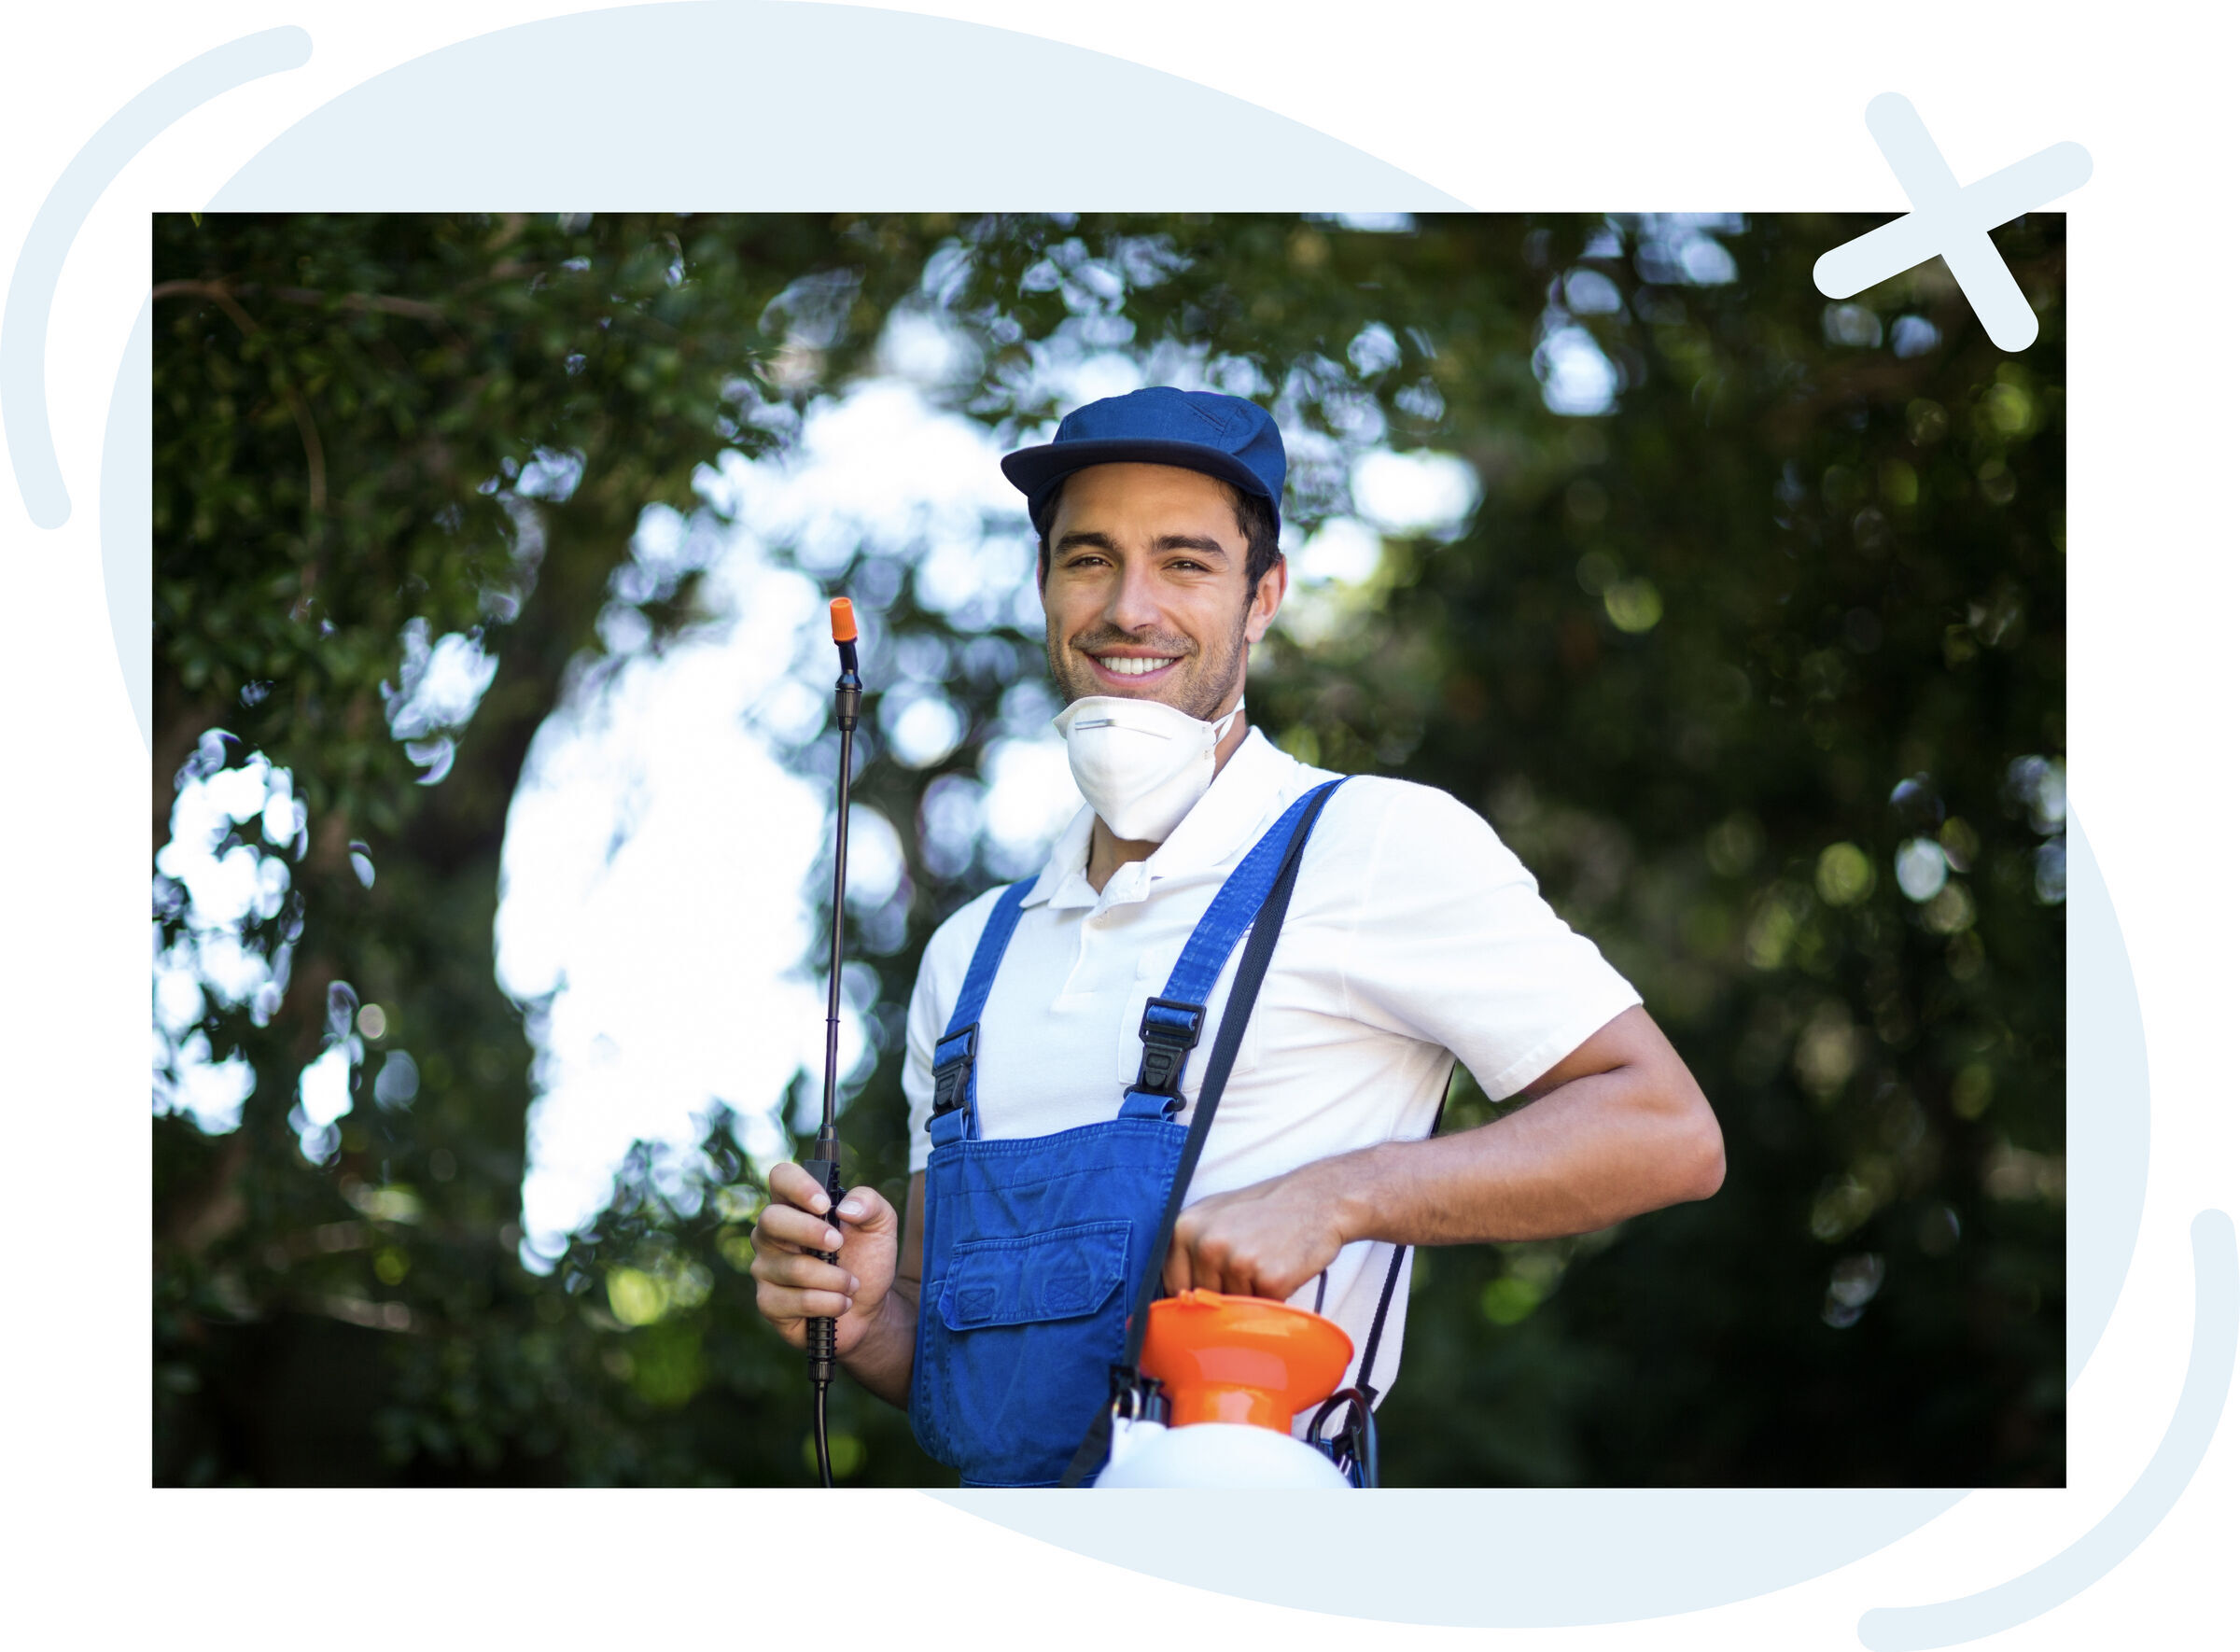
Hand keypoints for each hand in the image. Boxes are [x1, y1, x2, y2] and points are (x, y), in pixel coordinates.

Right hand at [748, 1162, 899, 1359]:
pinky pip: (796, 1301)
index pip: (781, 1177)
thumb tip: (846, 1208)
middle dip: (810, 1232)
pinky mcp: (768, 1302)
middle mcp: (772, 1234)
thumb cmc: (867, 1258)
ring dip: (835, 1278)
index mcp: (795, 1205)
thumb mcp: (881, 1225)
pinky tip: (841, 1303)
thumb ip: (870, 1204)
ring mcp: (765, 1268)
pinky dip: (829, 1303)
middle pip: (771, 1219)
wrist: (869, 1308)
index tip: (824, 1205)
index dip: (798, 1186)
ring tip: (852, 1284)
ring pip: (793, 1268)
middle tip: (839, 1244)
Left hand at [1164, 1161, 1352, 1300]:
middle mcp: (1206, 1244)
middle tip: (1250, 1265)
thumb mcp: (1214, 1215)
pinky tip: (1282, 1268)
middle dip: (1225, 1293)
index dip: (1193, 1293)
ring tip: (1266, 1261)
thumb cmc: (1265, 1209)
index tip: (1208, 1290)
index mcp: (1185, 1227)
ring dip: (1250, 1296)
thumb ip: (1188, 1247)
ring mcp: (1238, 1262)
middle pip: (1204, 1300)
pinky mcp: (1269, 1279)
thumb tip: (1173, 1292)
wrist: (1316, 1199)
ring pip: (1232, 1307)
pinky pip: (1262, 1310)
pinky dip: (1273, 1298)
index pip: (1173, 1284)